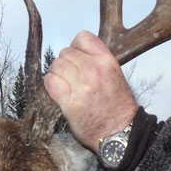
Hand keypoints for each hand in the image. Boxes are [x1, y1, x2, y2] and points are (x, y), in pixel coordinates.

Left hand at [44, 31, 138, 151]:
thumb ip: (97, 62)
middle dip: (65, 63)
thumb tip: (77, 55)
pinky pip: (50, 82)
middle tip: (70, 76)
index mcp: (107, 61)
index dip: (76, 47)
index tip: (78, 58)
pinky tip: (58, 91)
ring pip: (56, 66)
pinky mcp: (69, 102)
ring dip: (57, 74)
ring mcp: (80, 86)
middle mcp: (93, 70)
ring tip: (65, 84)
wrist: (120, 132)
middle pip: (66, 52)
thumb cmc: (118, 106)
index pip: (82, 37)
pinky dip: (51, 85)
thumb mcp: (115, 75)